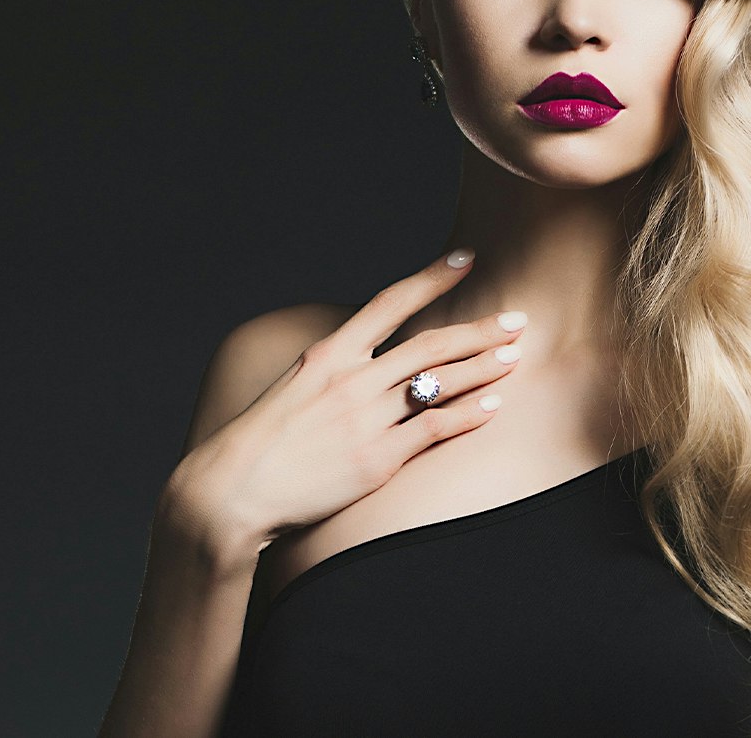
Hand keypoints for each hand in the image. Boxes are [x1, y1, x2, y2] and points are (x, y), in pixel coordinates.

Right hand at [175, 249, 521, 562]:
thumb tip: (378, 354)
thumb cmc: (264, 440)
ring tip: (513, 357)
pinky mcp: (376, 459)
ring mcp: (365, 419)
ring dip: (482, 368)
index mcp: (329, 354)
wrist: (232, 492)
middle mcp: (352, 380)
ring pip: (439, 383)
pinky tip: (493, 405)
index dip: (432, 277)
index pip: (390, 302)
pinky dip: (468, 414)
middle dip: (479, 330)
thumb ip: (340, 366)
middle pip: (430, 344)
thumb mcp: (296, 384)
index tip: (467, 258)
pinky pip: (434, 429)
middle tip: (518, 321)